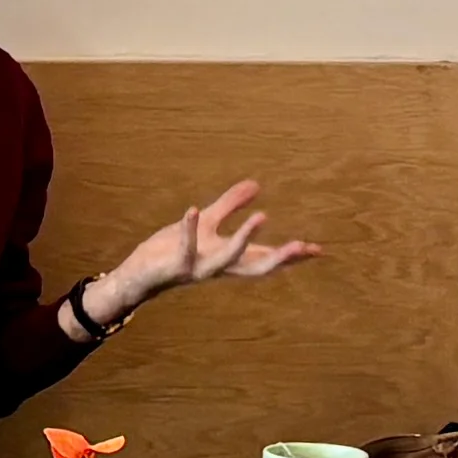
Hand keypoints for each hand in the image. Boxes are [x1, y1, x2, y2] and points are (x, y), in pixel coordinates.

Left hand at [95, 181, 319, 320]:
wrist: (139, 273)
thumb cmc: (172, 250)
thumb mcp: (206, 223)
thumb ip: (230, 204)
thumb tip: (256, 184)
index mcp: (228, 257)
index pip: (265, 256)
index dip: (291, 255)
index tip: (318, 250)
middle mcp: (219, 266)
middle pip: (257, 266)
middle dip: (282, 257)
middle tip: (304, 246)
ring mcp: (200, 268)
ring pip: (228, 258)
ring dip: (245, 238)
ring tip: (263, 215)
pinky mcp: (177, 265)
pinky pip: (186, 246)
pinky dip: (190, 228)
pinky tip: (194, 209)